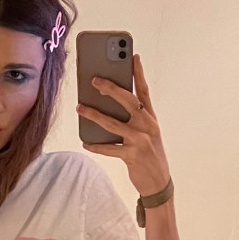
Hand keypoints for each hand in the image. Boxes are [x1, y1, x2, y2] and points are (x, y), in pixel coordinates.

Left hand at [76, 53, 170, 196]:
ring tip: (80, 108)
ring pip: (112, 123)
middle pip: (127, 101)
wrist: (159, 182)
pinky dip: (96, 145)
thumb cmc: (150, 155)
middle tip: (95, 79)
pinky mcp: (131, 155)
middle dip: (110, 88)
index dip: (139, 73)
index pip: (144, 91)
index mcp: (151, 118)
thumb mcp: (147, 134)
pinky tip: (85, 142)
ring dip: (94, 115)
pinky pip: (109, 148)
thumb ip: (134, 120)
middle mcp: (147, 126)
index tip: (133, 56)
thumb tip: (109, 107)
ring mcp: (140, 140)